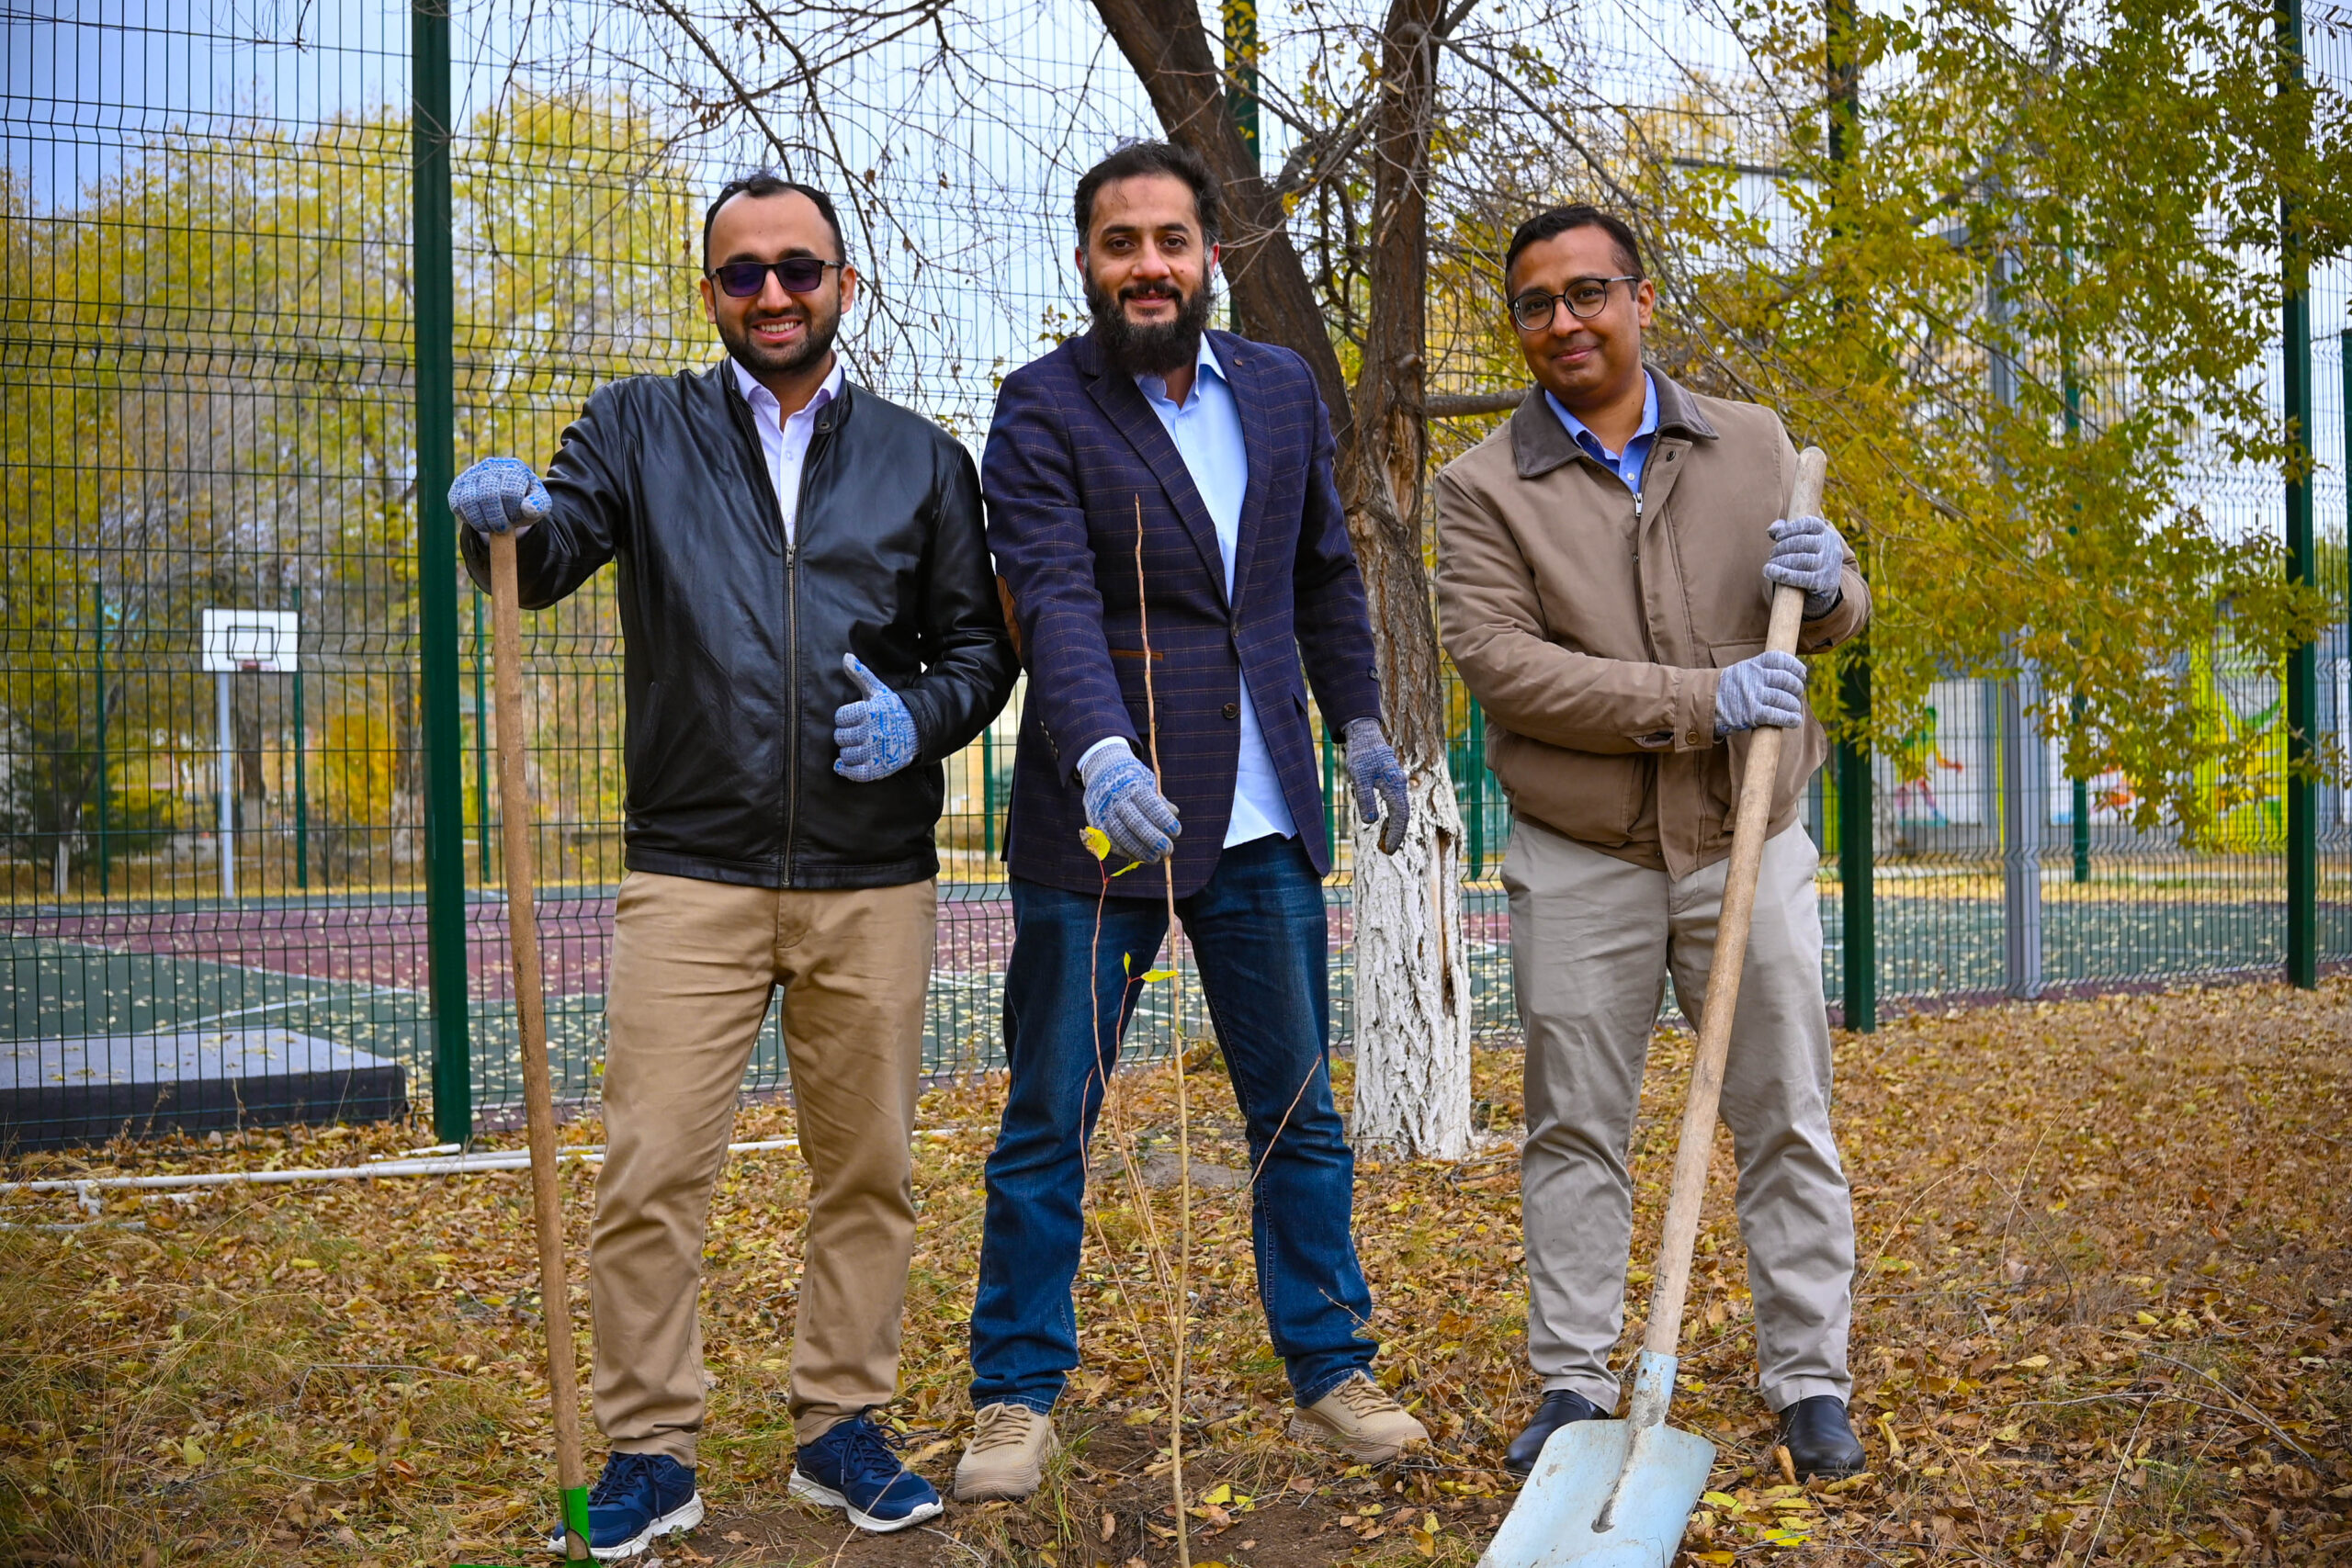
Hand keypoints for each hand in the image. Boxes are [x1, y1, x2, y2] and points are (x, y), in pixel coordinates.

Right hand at [450, 456, 549, 535]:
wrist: (506, 498)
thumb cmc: (524, 501)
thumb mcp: (539, 503)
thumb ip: (540, 505)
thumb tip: (527, 508)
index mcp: (514, 467)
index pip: (510, 492)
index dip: (512, 512)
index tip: (516, 519)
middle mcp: (491, 466)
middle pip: (488, 495)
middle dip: (496, 518)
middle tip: (502, 528)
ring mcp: (472, 474)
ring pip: (469, 500)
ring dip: (480, 521)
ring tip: (490, 527)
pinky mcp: (458, 485)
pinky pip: (457, 504)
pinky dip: (468, 518)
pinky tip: (479, 521)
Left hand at [832, 654, 918, 781]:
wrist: (918, 731)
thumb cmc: (893, 710)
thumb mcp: (878, 690)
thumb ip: (860, 675)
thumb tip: (846, 656)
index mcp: (870, 712)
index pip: (840, 717)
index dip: (845, 717)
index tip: (855, 717)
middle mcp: (872, 732)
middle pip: (840, 737)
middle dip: (846, 735)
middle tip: (858, 732)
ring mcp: (876, 752)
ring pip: (846, 755)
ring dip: (848, 752)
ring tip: (858, 745)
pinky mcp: (879, 768)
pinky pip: (855, 773)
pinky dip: (846, 770)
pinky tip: (843, 765)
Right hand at [1080, 743, 1181, 864]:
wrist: (1101, 772)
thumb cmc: (1132, 780)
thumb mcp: (1148, 782)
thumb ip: (1160, 800)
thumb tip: (1173, 815)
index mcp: (1132, 785)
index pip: (1149, 804)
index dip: (1163, 819)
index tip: (1176, 831)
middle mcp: (1115, 798)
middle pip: (1135, 822)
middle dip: (1153, 839)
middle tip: (1168, 849)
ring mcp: (1103, 812)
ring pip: (1121, 835)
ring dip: (1139, 850)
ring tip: (1154, 858)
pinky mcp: (1095, 824)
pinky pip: (1110, 842)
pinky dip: (1125, 851)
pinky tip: (1138, 855)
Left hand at [1342, 717, 1411, 854]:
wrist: (1364, 733)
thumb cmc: (1361, 754)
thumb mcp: (1359, 777)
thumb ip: (1365, 799)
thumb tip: (1371, 822)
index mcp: (1394, 785)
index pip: (1400, 815)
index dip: (1396, 833)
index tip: (1389, 849)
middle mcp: (1399, 784)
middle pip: (1403, 814)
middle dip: (1397, 833)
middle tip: (1388, 850)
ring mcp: (1396, 782)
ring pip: (1400, 808)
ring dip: (1395, 825)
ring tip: (1386, 841)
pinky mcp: (1390, 780)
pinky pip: (1395, 802)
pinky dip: (1392, 815)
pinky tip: (1385, 823)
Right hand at [1713, 650, 1806, 735]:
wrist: (1707, 705)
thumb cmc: (1730, 689)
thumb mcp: (1743, 671)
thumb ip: (1763, 670)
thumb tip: (1793, 676)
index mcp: (1753, 665)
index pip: (1780, 659)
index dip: (1795, 666)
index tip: (1801, 673)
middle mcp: (1754, 678)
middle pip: (1787, 680)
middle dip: (1797, 688)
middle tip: (1797, 694)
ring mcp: (1754, 696)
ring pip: (1785, 699)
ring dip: (1795, 706)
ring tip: (1794, 709)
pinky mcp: (1753, 714)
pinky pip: (1779, 715)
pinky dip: (1790, 718)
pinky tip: (1794, 720)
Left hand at [1763, 514, 1845, 616]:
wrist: (1826, 588)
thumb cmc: (1809, 559)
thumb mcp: (1804, 542)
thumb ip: (1786, 531)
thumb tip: (1771, 530)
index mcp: (1827, 533)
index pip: (1809, 524)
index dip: (1790, 528)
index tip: (1777, 537)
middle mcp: (1831, 547)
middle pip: (1801, 541)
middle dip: (1781, 547)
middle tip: (1772, 554)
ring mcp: (1828, 565)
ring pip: (1799, 559)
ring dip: (1779, 561)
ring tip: (1769, 564)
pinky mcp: (1823, 582)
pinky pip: (1799, 577)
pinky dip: (1780, 573)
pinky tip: (1769, 571)